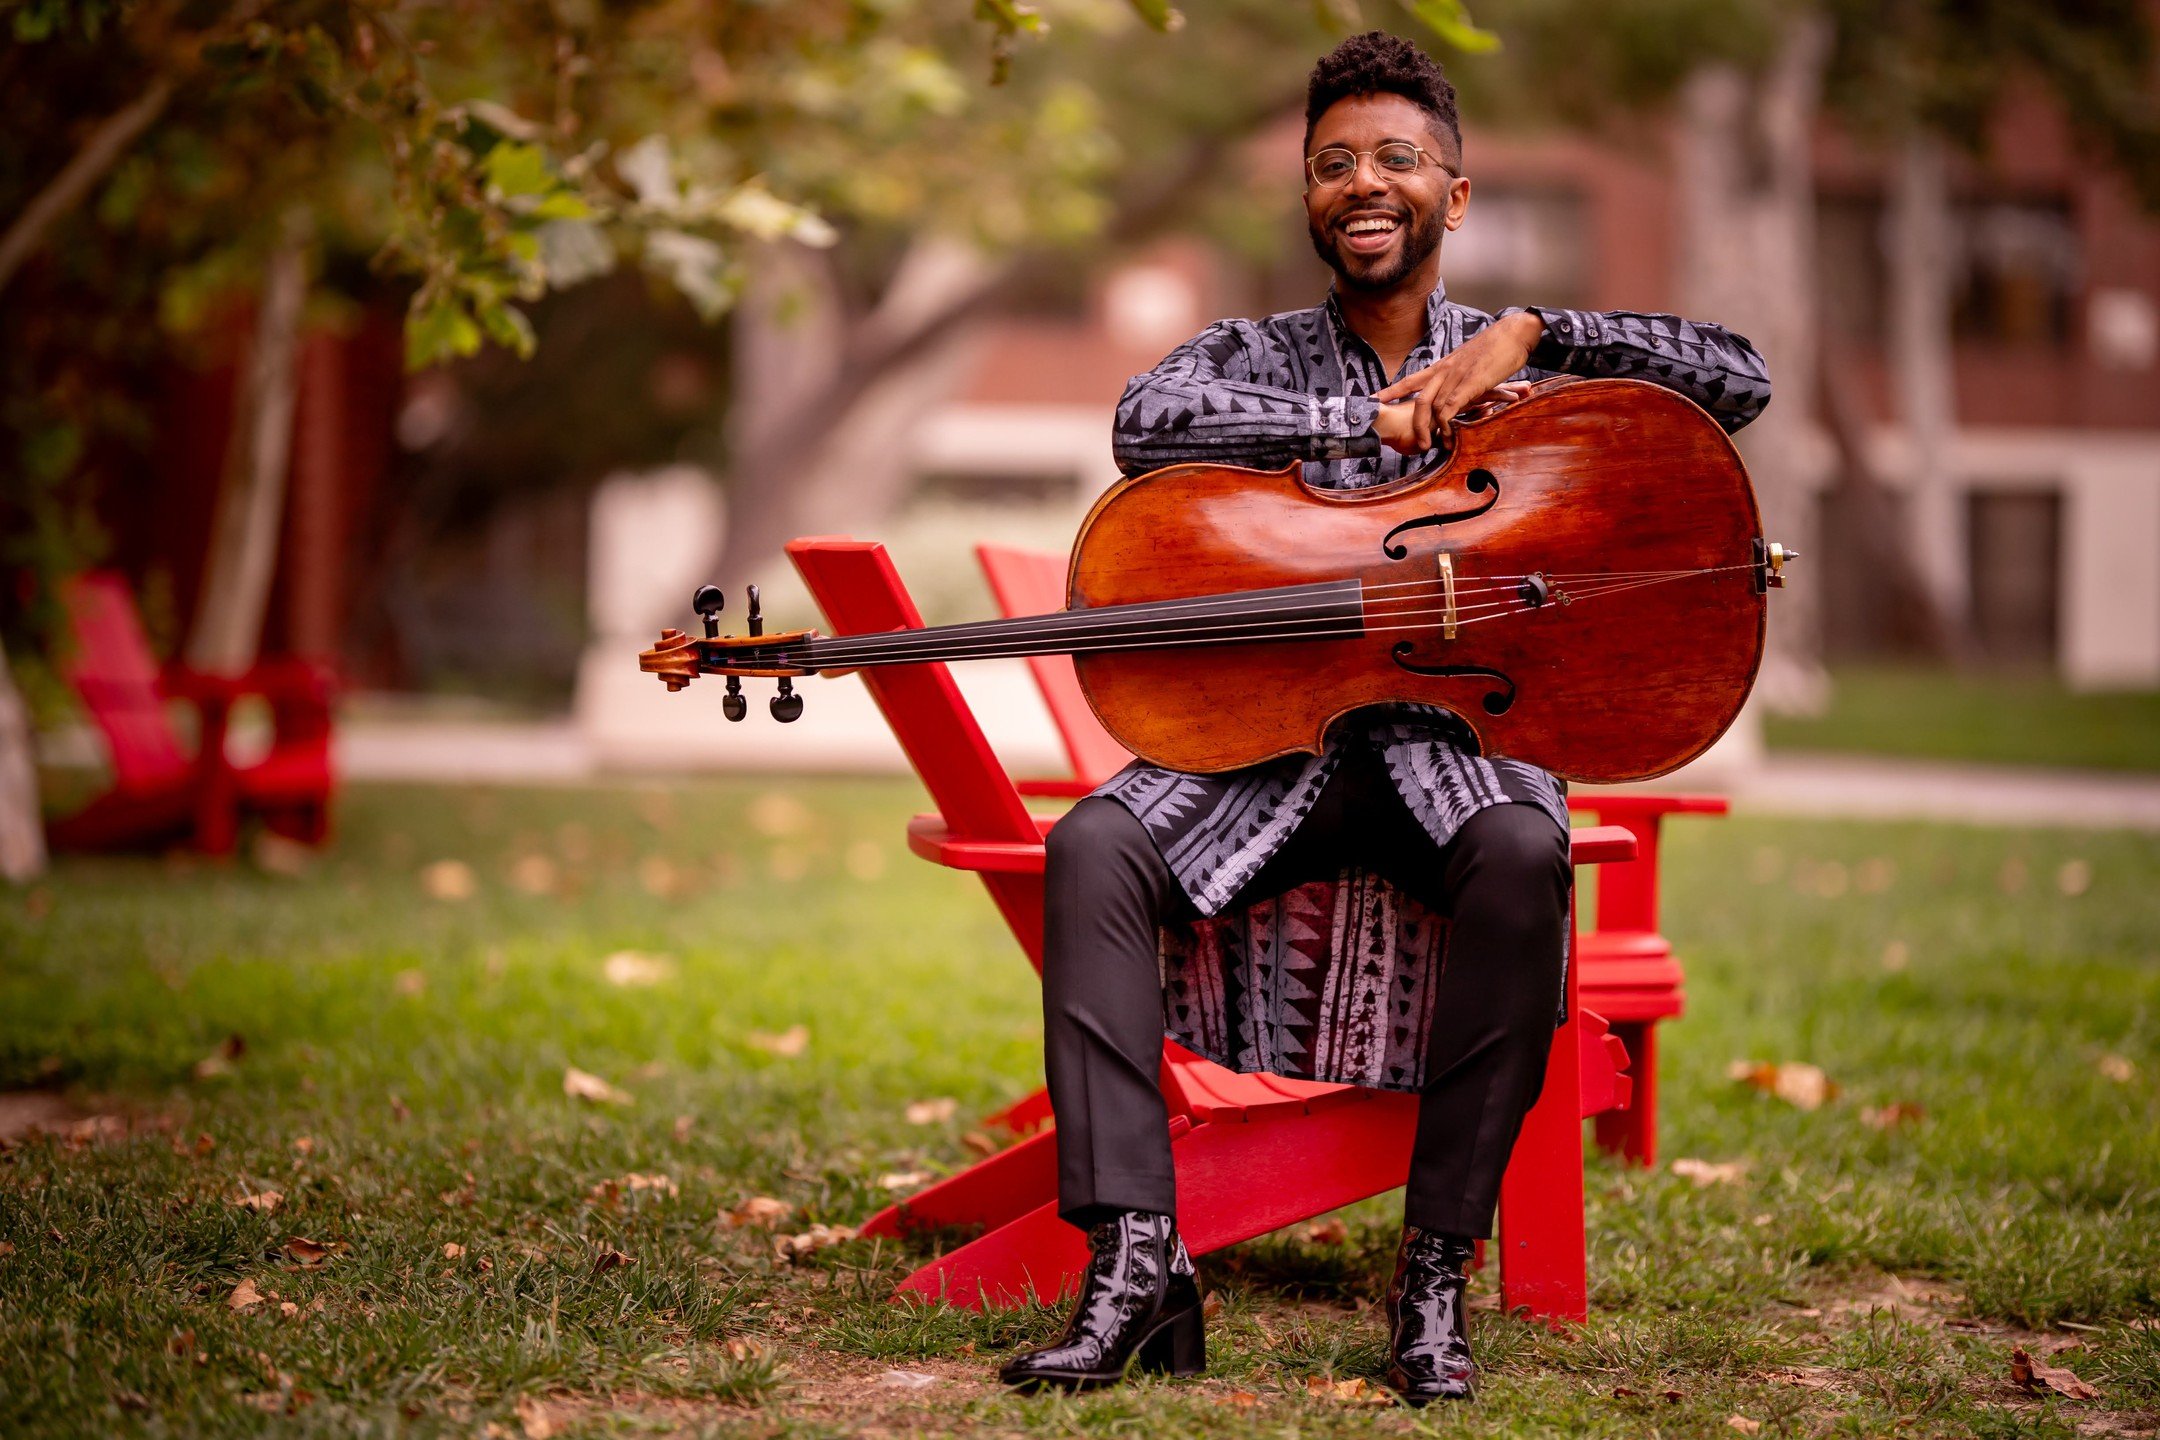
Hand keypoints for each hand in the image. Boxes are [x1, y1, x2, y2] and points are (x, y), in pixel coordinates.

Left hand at [1373, 310, 1543, 451]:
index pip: (1409, 380)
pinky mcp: (1471, 383)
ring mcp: (1456, 376)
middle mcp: (1444, 371)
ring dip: (1431, 430)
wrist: (1513, 334)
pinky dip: (1446, 423)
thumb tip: (1454, 392)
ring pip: (1432, 406)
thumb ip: (1458, 378)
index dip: (1390, 392)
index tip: (1372, 401)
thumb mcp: (1469, 362)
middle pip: (1418, 400)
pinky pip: (1451, 406)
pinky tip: (1448, 435)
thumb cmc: (1495, 349)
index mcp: (1442, 366)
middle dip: (1414, 425)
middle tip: (1416, 444)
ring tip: (1433, 446)